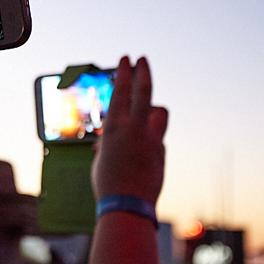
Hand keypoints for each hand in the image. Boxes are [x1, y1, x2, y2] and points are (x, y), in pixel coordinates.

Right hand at [92, 56, 167, 204]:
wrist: (128, 205)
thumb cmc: (107, 182)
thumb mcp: (102, 157)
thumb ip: (109, 142)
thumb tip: (110, 139)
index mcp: (115, 127)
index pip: (122, 89)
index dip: (124, 71)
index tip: (127, 58)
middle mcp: (136, 128)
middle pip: (145, 90)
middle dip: (143, 71)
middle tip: (142, 59)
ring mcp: (153, 139)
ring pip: (160, 112)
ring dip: (153, 109)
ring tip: (146, 111)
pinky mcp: (161, 152)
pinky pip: (157, 138)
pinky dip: (149, 140)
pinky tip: (140, 155)